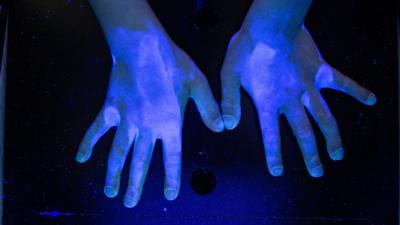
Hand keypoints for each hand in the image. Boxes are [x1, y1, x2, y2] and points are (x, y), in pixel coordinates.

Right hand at [75, 27, 222, 206]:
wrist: (143, 47)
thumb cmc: (173, 64)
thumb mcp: (198, 84)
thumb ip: (209, 108)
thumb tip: (222, 127)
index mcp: (170, 124)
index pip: (172, 158)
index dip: (172, 178)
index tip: (170, 196)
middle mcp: (147, 128)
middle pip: (140, 163)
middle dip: (136, 185)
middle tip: (130, 204)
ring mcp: (126, 120)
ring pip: (118, 153)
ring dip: (114, 174)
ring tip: (111, 192)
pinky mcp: (110, 109)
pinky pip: (96, 130)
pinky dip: (88, 143)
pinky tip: (80, 158)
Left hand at [220, 25, 375, 177]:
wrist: (270, 24)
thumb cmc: (247, 48)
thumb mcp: (229, 74)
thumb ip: (229, 101)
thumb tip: (227, 126)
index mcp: (269, 102)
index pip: (271, 135)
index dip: (274, 155)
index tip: (278, 172)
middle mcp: (291, 99)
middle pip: (303, 133)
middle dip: (310, 155)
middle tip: (317, 172)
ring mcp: (309, 86)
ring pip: (325, 117)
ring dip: (332, 137)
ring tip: (338, 155)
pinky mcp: (320, 71)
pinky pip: (343, 82)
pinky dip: (357, 91)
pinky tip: (370, 100)